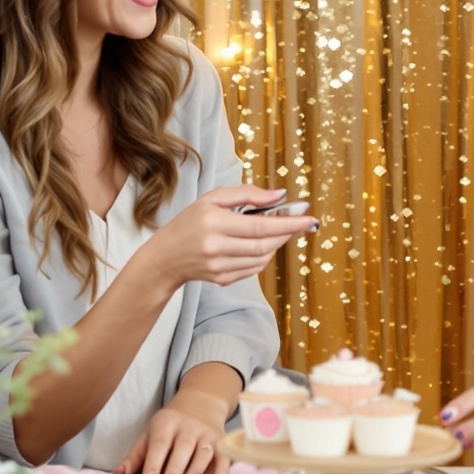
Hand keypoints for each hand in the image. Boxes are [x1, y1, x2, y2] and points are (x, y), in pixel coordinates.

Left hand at [115, 402, 226, 473]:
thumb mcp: (150, 435)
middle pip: (182, 449)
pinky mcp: (221, 441)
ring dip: (194, 473)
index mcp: (166, 423)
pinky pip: (223, 455)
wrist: (200, 405)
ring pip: (202, 454)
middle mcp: (188, 427)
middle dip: (173, 472)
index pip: (159, 445)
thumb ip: (135, 456)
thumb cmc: (170, 427)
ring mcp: (206, 433)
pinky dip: (222, 469)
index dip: (153, 465)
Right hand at [151, 186, 316, 293]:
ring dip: (276, 244)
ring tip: (278, 231)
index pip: (260, 226)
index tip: (308, 218)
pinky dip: (264, 256)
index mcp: (213, 222)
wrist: (165, 258)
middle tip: (298, 223)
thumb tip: (279, 195)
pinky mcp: (222, 279)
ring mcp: (219, 267)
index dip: (287, 223)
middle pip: (264, 244)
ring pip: (262, 258)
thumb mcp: (212, 198)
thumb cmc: (189, 222)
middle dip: (286, 234)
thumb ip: (246, 194)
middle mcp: (216, 247)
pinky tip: (261, 245)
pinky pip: (254, 269)